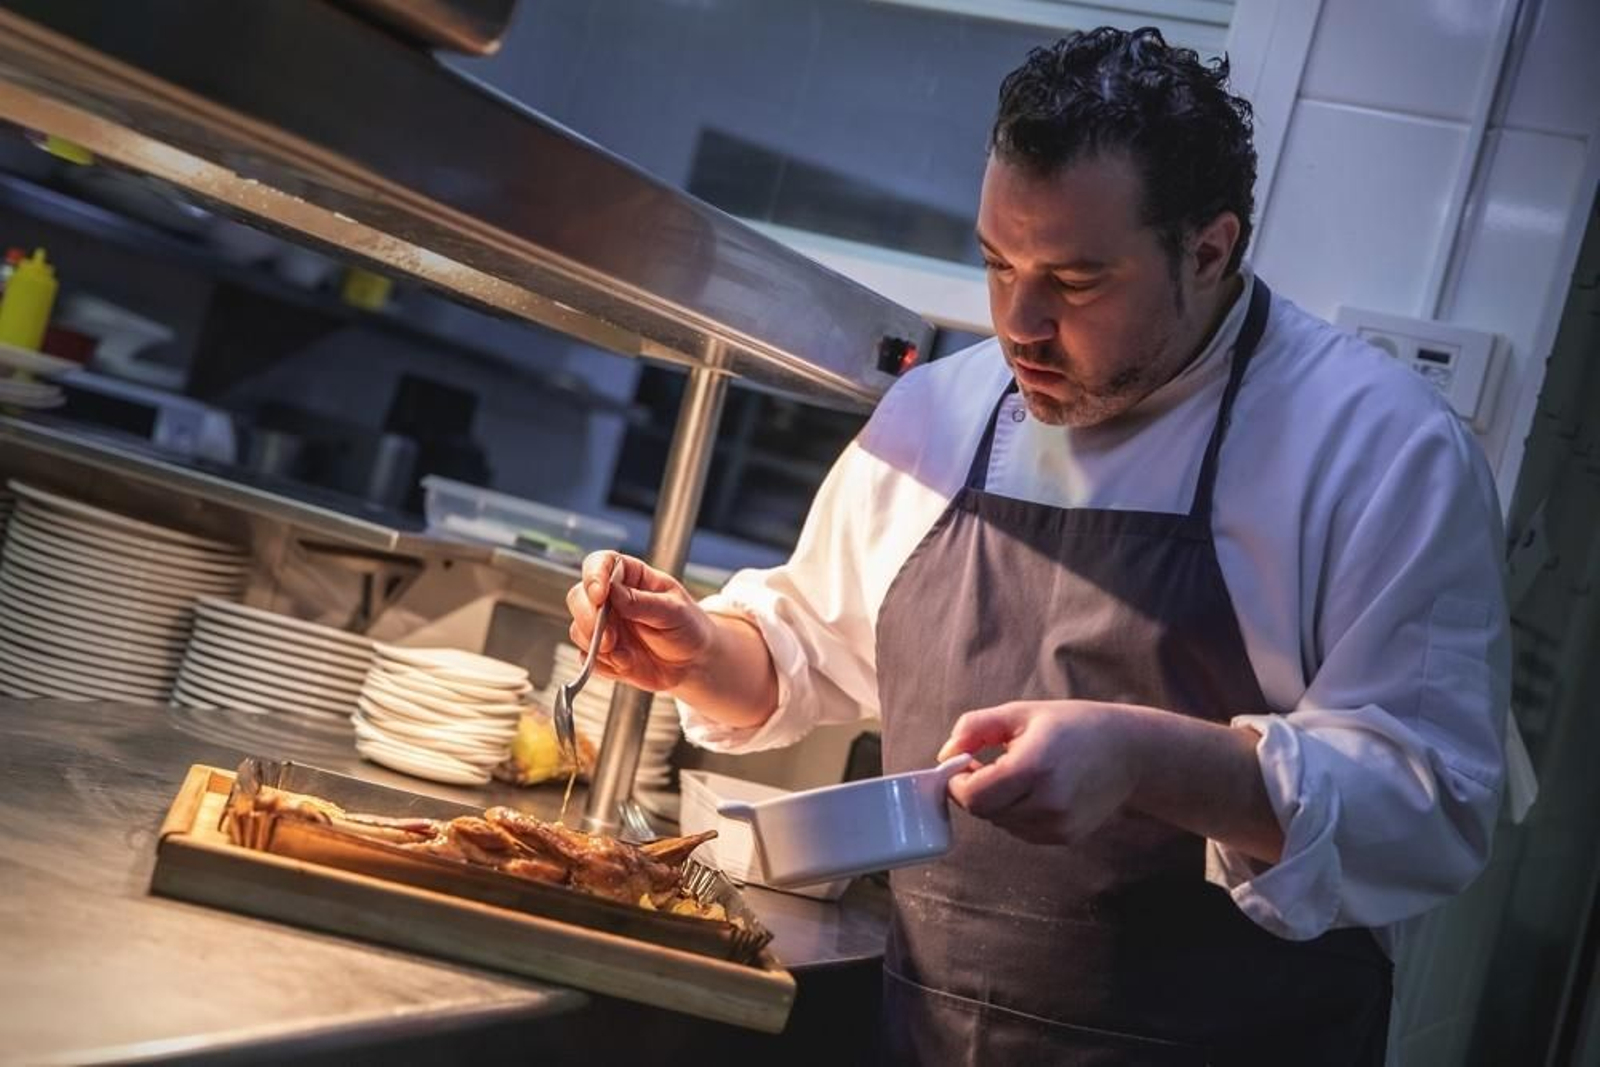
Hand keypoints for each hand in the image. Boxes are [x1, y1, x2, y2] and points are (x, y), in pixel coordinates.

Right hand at [564, 551, 714, 692]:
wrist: (693, 664)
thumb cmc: (689, 628)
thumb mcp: (674, 612)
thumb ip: (644, 603)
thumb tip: (615, 592)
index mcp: (631, 577)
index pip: (601, 563)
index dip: (594, 576)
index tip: (599, 595)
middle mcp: (612, 599)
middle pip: (578, 597)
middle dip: (589, 618)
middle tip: (610, 638)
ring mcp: (604, 625)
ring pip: (577, 629)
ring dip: (596, 646)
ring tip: (625, 656)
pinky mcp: (601, 652)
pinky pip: (585, 657)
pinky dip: (602, 664)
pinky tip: (625, 664)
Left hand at [936, 700, 1140, 844]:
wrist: (1128, 751)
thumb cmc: (1072, 725)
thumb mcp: (1020, 713)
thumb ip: (974, 729)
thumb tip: (945, 755)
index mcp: (1034, 767)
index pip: (973, 796)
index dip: (957, 782)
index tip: (963, 764)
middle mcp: (1047, 802)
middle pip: (984, 811)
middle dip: (976, 789)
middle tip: (988, 765)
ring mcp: (1059, 824)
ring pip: (1001, 823)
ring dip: (998, 802)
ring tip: (1021, 774)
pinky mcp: (1066, 837)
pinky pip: (1021, 831)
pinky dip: (1017, 813)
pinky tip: (1037, 790)